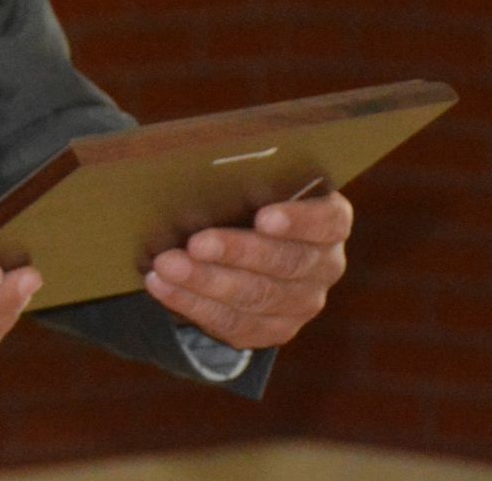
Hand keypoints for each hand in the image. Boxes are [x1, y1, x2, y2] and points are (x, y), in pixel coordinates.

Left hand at [145, 190, 352, 350]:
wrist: (240, 250)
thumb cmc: (243, 202)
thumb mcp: (250, 184)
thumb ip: (240, 177)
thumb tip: (194, 163)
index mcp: (329, 223)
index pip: (328, 221)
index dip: (300, 220)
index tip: (263, 217)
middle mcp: (324, 265)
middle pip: (285, 262)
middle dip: (236, 252)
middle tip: (195, 243)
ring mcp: (301, 303)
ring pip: (256, 296)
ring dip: (206, 281)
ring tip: (166, 266)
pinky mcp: (272, 329)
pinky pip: (233, 322)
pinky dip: (192, 302)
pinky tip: (162, 286)